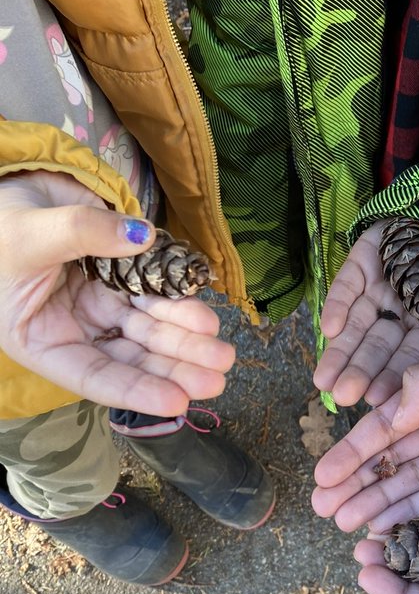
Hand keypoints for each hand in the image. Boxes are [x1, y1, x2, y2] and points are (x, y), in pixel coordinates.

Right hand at [0, 171, 234, 415]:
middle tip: (217, 375)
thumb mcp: (28, 235)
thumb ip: (82, 232)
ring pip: (147, 330)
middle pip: (129, 357)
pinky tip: (204, 316)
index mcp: (40, 340)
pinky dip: (178, 305)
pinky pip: (153, 296)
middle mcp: (73, 331)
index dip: (134, 391)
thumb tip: (142, 236)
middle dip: (174, 367)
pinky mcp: (118, 282)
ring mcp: (98, 306)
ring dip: (184, 340)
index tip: (176, 401)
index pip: (91, 376)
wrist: (7, 192)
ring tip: (222, 350)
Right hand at [312, 339, 418, 530]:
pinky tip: (390, 532)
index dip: (354, 453)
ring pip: (415, 488)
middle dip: (357, 486)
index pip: (388, 428)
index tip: (323, 477)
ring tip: (346, 526)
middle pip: (394, 464)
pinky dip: (417, 519)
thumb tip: (387, 413)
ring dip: (380, 506)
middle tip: (324, 511)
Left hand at [313, 220, 418, 406]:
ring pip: (355, 326)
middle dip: (360, 372)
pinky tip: (327, 328)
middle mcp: (400, 313)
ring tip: (324, 380)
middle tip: (342, 396)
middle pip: (378, 347)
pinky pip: (346, 287)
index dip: (396, 377)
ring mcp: (378, 290)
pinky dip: (336, 306)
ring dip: (339, 351)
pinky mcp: (361, 265)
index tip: (378, 399)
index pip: (412, 356)